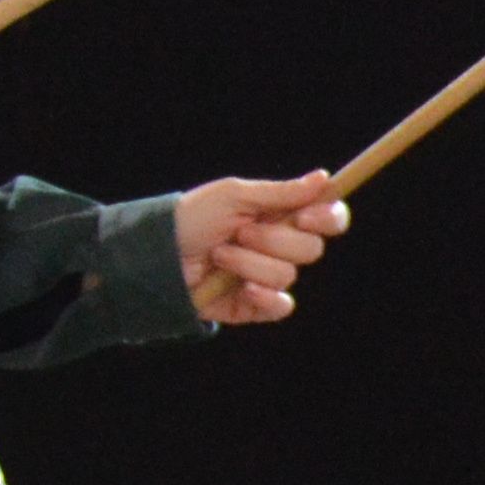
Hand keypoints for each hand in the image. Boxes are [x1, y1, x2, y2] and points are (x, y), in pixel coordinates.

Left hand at [178, 172, 349, 324]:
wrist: (157, 256)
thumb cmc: (192, 218)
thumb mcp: (234, 196)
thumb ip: (281, 192)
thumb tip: (324, 178)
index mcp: (281, 216)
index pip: (327, 219)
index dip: (327, 218)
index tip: (304, 216)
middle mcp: (281, 247)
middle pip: (311, 249)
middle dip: (274, 240)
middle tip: (240, 232)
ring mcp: (269, 277)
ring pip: (288, 275)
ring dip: (250, 263)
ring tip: (219, 256)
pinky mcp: (256, 306)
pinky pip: (282, 306)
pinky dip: (264, 297)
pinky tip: (243, 289)